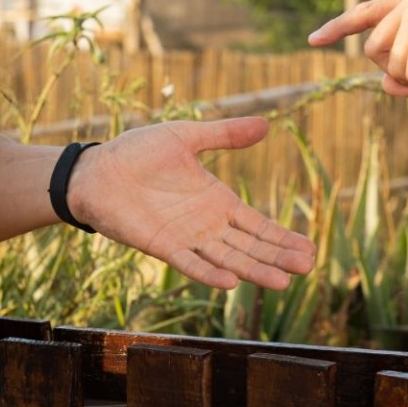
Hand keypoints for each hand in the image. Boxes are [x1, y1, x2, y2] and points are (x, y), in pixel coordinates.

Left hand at [70, 117, 317, 290]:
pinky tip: (231, 283)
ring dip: (253, 270)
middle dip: (278, 257)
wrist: (98, 169)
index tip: (309, 249)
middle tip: (307, 268)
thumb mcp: (186, 136)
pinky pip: (189, 263)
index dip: (282, 237)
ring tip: (281, 282)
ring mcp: (186, 238)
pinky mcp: (161, 245)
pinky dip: (209, 274)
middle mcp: (207, 225)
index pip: (257, 224)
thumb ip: (224, 134)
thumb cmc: (138, 151)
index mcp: (217, 201)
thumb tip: (266, 123)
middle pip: (250, 246)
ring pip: (227, 259)